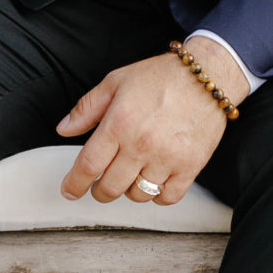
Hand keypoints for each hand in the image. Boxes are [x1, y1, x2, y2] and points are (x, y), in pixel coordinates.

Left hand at [56, 46, 238, 205]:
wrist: (208, 75)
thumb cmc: (162, 77)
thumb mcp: (116, 82)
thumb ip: (87, 108)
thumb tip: (64, 129)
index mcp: (119, 123)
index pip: (88, 166)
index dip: (74, 184)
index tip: (69, 191)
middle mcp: (141, 144)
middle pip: (110, 188)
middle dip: (100, 191)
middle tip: (101, 184)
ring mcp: (167, 158)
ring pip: (138, 195)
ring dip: (129, 190)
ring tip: (132, 174)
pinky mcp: (190, 166)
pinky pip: (167, 198)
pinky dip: (158, 195)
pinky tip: (156, 180)